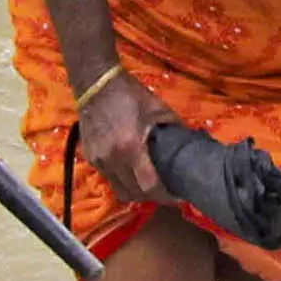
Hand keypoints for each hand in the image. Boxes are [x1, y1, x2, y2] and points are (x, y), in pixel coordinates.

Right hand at [73, 67, 170, 206]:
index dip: (165, 197)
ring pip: (119, 190)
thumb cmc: (129, 94)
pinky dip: (122, 180)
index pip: (149, 186)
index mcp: (131, 147)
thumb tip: (190, 141)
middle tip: (166, 191)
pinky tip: (132, 171)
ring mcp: (99, 160)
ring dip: (135, 192)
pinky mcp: (90, 157)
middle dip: (152, 197)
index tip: (177, 197)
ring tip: (149, 184)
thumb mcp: (158, 108)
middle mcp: (113, 159)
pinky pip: (109, 178)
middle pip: (134, 194)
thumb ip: (175, 127)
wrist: (96, 83)